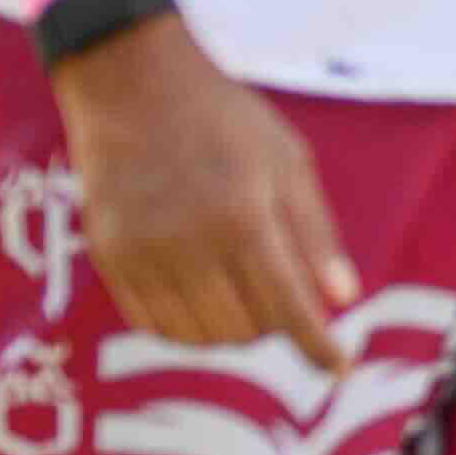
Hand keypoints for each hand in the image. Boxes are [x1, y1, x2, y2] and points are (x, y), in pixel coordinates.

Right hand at [49, 20, 356, 362]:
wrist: (132, 87)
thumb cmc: (223, 120)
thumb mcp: (288, 161)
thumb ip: (316, 234)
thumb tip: (344, 299)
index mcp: (244, 219)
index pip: (289, 308)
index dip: (318, 346)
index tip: (339, 367)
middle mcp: (191, 246)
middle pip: (246, 330)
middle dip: (276, 326)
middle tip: (283, 297)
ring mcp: (144, 256)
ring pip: (200, 337)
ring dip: (233, 330)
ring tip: (243, 294)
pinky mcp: (111, 260)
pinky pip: (154, 325)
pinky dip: (187, 327)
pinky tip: (202, 299)